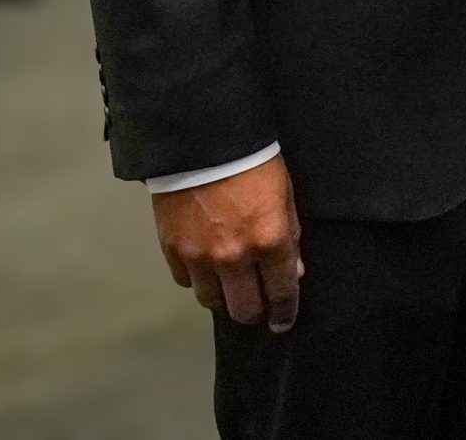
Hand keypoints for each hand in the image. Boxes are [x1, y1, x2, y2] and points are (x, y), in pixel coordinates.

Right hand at [150, 155, 301, 331]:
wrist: (203, 142)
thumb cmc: (253, 162)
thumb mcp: (285, 195)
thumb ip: (289, 237)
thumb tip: (292, 271)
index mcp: (270, 241)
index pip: (281, 293)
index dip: (285, 312)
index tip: (283, 322)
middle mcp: (234, 257)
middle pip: (243, 310)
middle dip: (254, 312)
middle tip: (257, 307)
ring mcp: (200, 257)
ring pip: (211, 301)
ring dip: (223, 297)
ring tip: (230, 285)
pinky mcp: (172, 250)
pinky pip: (186, 281)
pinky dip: (197, 279)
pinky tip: (206, 266)